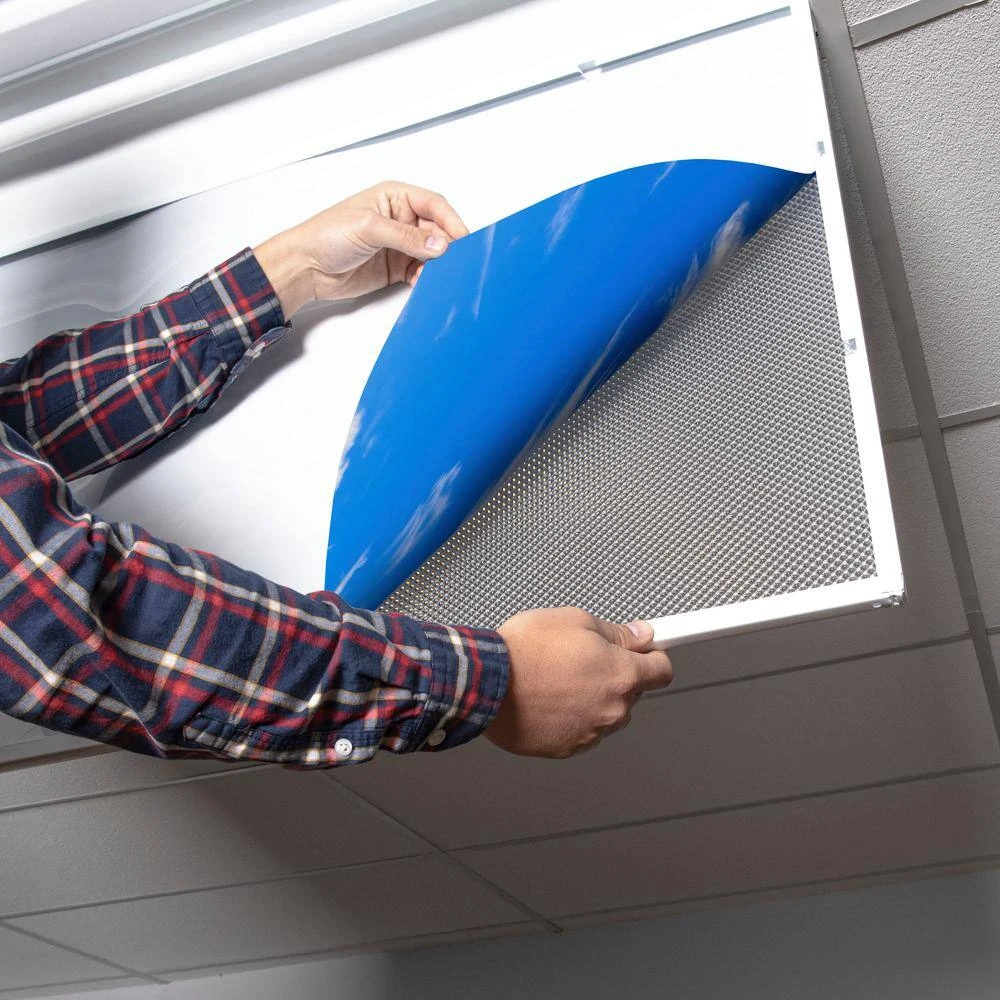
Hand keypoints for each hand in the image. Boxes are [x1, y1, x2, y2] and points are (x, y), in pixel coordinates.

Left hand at [253, 180, 468, 317]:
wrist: (305, 267)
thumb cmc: (326, 235)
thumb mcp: (369, 227)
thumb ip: (407, 236)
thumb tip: (440, 244)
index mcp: (395, 197)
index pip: (434, 204)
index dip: (451, 221)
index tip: (463, 239)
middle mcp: (401, 219)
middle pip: (438, 230)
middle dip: (448, 246)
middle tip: (456, 262)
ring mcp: (400, 245)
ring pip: (433, 254)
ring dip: (439, 265)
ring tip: (439, 275)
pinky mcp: (397, 268)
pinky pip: (422, 272)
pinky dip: (428, 279)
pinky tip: (425, 283)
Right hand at [486, 608, 672, 758]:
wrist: (485, 683)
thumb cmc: (524, 650)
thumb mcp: (575, 620)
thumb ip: (616, 632)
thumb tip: (638, 635)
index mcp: (621, 675)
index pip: (662, 670)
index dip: (653, 656)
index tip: (648, 651)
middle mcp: (612, 709)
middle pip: (632, 693)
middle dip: (615, 675)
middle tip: (584, 658)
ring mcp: (590, 732)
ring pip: (606, 713)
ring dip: (593, 699)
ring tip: (559, 679)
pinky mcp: (567, 748)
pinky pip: (581, 731)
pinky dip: (572, 717)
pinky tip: (549, 699)